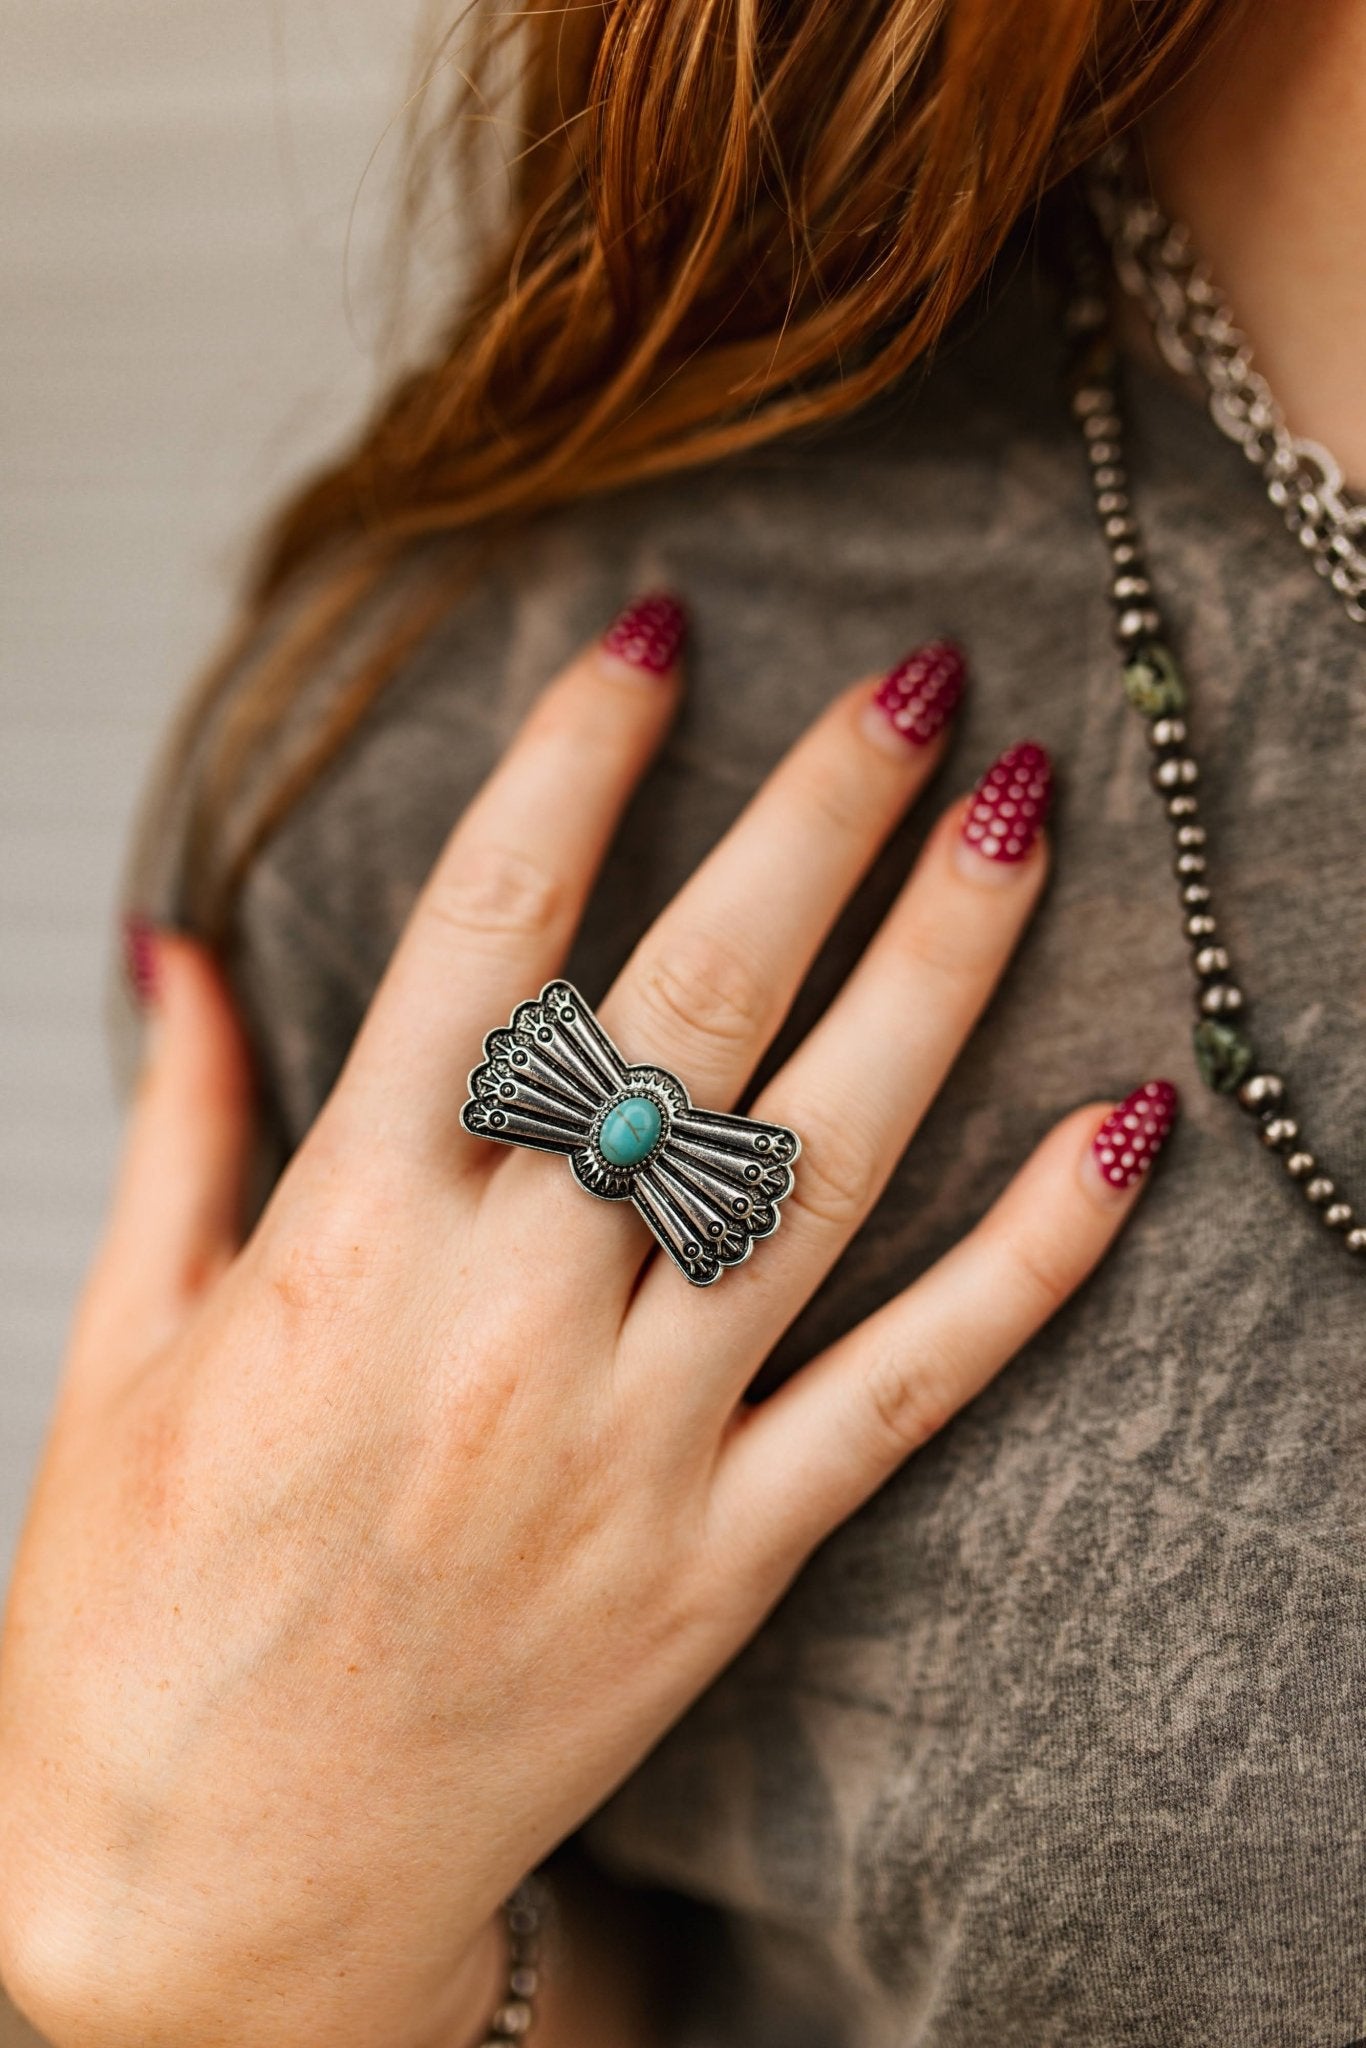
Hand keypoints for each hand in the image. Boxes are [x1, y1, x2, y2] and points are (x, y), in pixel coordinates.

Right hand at [0, 605, 1173, 2047]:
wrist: (202, 1898)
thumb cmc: (135, 1616)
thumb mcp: (125, 1354)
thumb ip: (182, 1131)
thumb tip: (180, 946)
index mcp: (344, 1248)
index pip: (484, 938)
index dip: (578, 762)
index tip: (657, 631)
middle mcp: (503, 1322)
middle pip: (690, 1013)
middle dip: (812, 819)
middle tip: (915, 676)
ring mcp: (631, 1445)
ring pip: (820, 1163)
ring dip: (937, 974)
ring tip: (1023, 814)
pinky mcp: (723, 1561)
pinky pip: (905, 1385)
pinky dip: (1028, 1258)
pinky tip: (1125, 1126)